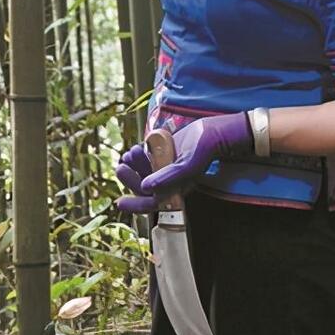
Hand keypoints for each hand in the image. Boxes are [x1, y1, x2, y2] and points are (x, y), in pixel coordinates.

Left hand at [115, 113, 253, 212]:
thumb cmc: (206, 148)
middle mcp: (170, 179)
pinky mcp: (166, 150)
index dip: (135, 205)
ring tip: (128, 154)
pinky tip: (136, 148)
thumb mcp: (188, 163)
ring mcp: (167, 164)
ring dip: (134, 165)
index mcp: (176, 188)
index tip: (119, 203)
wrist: (216, 130)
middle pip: (145, 186)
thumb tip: (146, 187)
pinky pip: (148, 155)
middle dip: (130, 179)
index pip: (153, 202)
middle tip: (120, 168)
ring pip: (144, 170)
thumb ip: (169, 176)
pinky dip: (139, 153)